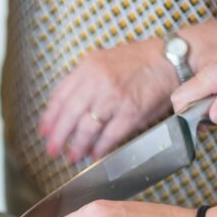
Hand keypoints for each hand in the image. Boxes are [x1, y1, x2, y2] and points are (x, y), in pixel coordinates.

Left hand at [39, 39, 176, 162]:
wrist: (172, 59)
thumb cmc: (141, 61)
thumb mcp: (105, 60)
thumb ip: (86, 80)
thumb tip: (68, 107)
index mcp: (88, 67)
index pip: (60, 96)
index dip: (50, 118)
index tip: (44, 131)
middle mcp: (98, 81)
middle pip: (69, 115)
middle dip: (59, 137)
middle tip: (52, 150)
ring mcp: (114, 97)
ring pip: (87, 128)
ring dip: (78, 146)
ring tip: (73, 156)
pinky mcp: (131, 112)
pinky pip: (109, 136)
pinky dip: (100, 149)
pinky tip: (95, 154)